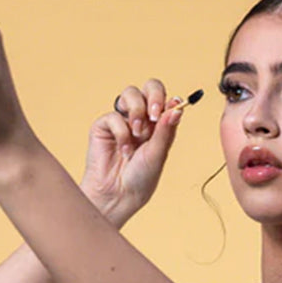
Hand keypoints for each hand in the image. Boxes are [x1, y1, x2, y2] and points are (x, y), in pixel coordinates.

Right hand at [81, 79, 184, 226]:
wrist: (118, 194)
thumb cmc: (141, 178)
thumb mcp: (158, 153)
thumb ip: (166, 129)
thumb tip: (177, 108)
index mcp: (158, 125)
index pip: (166, 99)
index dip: (169, 99)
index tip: (174, 106)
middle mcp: (141, 119)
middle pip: (149, 88)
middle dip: (154, 96)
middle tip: (154, 114)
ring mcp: (122, 120)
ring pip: (130, 93)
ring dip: (137, 110)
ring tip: (138, 133)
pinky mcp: (104, 126)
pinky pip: (114, 115)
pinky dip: (122, 133)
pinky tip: (124, 150)